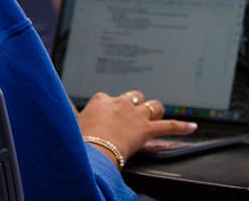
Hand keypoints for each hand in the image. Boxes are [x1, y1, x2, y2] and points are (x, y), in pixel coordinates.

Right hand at [78, 90, 197, 160]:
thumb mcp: (70, 122)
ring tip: (156, 117)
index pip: (109, 98)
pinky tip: (192, 126)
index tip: (110, 115)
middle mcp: (120, 103)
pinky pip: (168, 126)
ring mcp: (134, 115)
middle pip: (133, 97)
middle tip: (133, 117)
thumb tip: (57, 100)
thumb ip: (67, 110)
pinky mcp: (146, 129)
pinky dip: (181, 126)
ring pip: (152, 106)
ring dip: (154, 111)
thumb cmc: (79, 140)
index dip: (112, 108)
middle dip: (135, 105)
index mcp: (101, 100)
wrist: (92, 151)